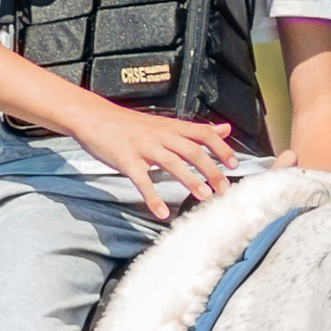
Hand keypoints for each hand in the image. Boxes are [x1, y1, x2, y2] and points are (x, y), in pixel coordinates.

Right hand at [69, 99, 236, 217]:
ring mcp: (143, 147)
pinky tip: (161, 212)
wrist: (95, 117)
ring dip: (190, 180)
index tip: (234, 165)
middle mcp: (160, 135)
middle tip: (223, 189)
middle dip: (211, 170)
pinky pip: (142, 180)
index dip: (221, 148)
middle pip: (192, 150)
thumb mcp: (166, 123)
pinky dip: (152, 197)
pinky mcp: (126, 160)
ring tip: (204, 197)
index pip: (203, 133)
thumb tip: (224, 129)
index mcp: (171, 127)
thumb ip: (195, 130)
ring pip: (171, 162)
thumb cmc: (130, 125)